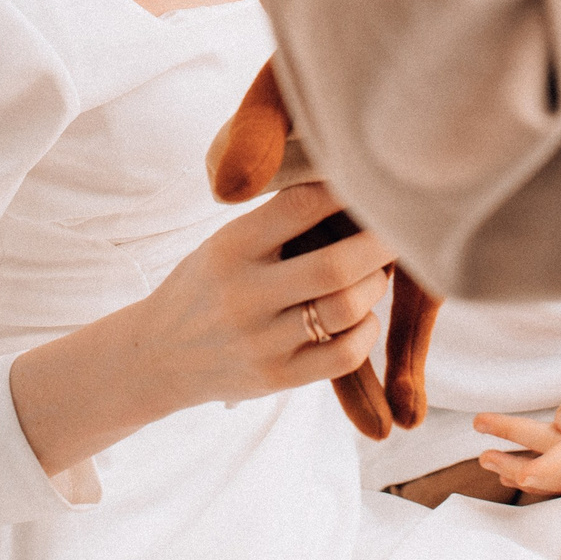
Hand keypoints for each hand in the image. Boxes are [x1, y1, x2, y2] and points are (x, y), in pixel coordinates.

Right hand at [8, 182, 392, 476]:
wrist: (156, 356)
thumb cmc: (207, 285)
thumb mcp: (224, 243)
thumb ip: (277, 222)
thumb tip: (351, 185)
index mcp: (231, 246)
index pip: (300, 205)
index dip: (346, 190)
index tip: (376, 181)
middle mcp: (244, 294)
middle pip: (336, 264)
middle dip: (382, 243)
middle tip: (404, 228)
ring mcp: (262, 341)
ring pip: (347, 308)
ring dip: (375, 285)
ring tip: (377, 272)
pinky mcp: (277, 378)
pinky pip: (344, 355)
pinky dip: (366, 331)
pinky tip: (363, 316)